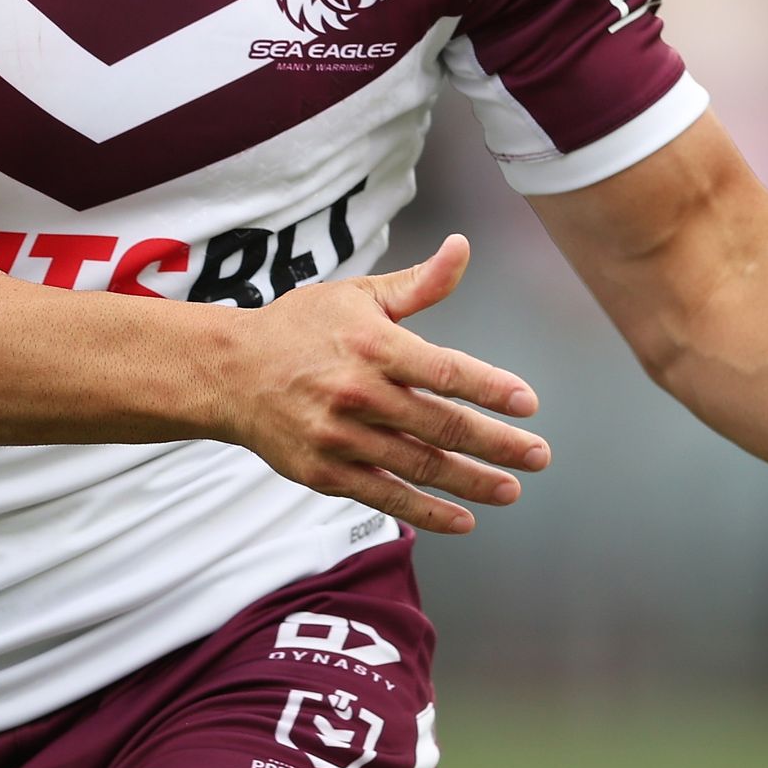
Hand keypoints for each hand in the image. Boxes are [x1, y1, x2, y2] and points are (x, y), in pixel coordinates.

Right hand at [216, 234, 550, 534]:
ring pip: (420, 467)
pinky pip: (386, 497)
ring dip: (473, 482)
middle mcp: (358, 393)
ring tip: (511, 489)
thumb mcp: (358, 296)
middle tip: (538, 456)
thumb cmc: (300, 328)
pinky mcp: (325, 474)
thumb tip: (462, 247)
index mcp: (372, 345)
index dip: (492, 389)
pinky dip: (427, 512)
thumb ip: (418, 284)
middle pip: (442, 425)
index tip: (528, 404)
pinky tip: (463, 520)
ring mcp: (340, 438)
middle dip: (498, 444)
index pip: (446, 371)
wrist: (229, 373)